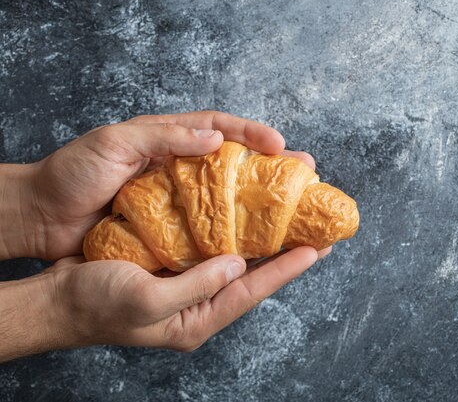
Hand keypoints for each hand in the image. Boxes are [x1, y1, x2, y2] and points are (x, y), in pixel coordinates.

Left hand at [10, 110, 313, 260]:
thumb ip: (163, 137)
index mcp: (167, 137)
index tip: (281, 146)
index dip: (253, 133)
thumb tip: (216, 138)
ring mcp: (177, 198)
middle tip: (305, 172)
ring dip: (260, 200)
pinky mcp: (170, 227)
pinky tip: (256, 238)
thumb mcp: (113, 143)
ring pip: (227, 195)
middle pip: (234, 161)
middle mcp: (179, 166)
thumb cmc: (71, 174)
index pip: (220, 127)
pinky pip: (209, 226)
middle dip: (271, 166)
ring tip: (292, 207)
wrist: (42, 218)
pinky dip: (233, 229)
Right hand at [42, 246, 327, 354]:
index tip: (315, 249)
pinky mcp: (174, 271)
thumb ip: (195, 286)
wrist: (56, 300)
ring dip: (262, 244)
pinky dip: (230, 238)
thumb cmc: (94, 305)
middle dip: (283, 258)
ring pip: (235, 265)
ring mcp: (187, 289)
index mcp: (196, 321)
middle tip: (314, 234)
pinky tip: (242, 222)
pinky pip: (211, 253)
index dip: (285, 270)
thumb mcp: (146, 300)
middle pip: (251, 280)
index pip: (251, 292)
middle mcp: (198, 307)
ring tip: (289, 225)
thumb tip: (236, 264)